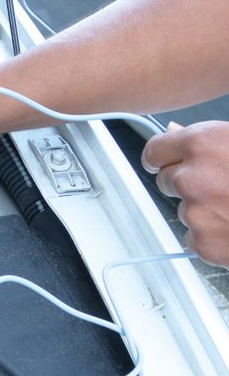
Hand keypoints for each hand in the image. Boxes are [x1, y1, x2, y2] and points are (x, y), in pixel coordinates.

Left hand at [142, 120, 228, 266]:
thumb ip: (210, 140)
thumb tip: (177, 131)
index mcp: (202, 144)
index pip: (154, 151)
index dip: (163, 158)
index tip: (166, 162)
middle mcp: (190, 178)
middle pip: (167, 182)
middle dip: (187, 184)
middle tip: (221, 185)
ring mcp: (195, 213)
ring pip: (184, 211)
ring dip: (204, 210)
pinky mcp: (202, 243)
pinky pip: (195, 237)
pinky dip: (212, 236)